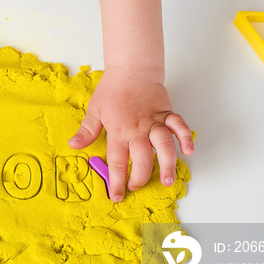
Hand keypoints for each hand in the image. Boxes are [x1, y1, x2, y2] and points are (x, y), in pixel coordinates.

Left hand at [68, 67, 193, 201]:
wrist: (132, 68)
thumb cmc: (112, 89)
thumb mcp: (95, 109)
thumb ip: (87, 131)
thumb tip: (74, 145)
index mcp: (118, 130)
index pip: (116, 161)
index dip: (117, 181)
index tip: (117, 195)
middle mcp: (137, 129)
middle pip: (141, 158)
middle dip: (140, 176)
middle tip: (137, 187)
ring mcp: (154, 121)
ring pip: (164, 145)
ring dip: (167, 163)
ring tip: (167, 180)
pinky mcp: (167, 114)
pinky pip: (179, 126)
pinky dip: (186, 137)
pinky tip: (188, 151)